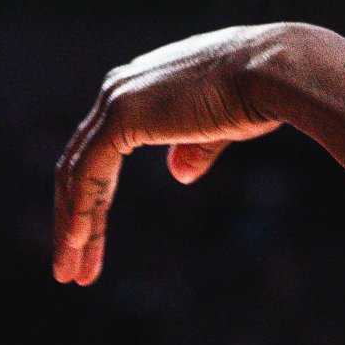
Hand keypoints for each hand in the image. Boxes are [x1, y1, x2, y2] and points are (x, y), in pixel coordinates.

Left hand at [51, 24, 318, 284]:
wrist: (275, 72)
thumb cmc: (258, 95)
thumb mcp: (221, 126)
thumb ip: (195, 147)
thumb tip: (178, 174)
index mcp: (140, 89)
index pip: (100, 151)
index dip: (92, 200)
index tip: (89, 244)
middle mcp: (120, 90)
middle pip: (80, 164)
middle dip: (74, 219)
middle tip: (70, 267)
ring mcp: (117, 100)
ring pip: (77, 173)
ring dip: (72, 226)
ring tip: (70, 272)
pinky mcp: (123, 115)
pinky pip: (88, 172)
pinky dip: (80, 210)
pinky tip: (78, 244)